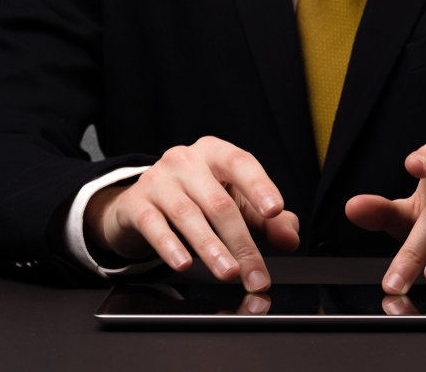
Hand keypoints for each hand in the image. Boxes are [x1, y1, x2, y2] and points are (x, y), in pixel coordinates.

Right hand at [84, 136, 299, 291]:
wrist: (144, 204)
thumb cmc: (198, 199)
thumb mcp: (237, 206)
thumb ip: (268, 221)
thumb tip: (290, 237)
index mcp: (215, 153)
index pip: (241, 163)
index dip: (259, 186)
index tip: (274, 210)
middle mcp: (185, 160)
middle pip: (218, 202)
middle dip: (241, 243)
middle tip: (255, 273)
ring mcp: (158, 180)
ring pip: (188, 215)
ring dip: (211, 248)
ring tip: (228, 273)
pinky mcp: (136, 203)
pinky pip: (154, 225)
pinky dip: (170, 246)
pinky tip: (184, 263)